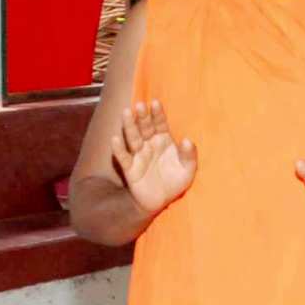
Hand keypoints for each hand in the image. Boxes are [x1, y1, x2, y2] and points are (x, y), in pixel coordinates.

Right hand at [114, 99, 196, 216]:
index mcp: (164, 140)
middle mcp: (150, 145)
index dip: (158, 114)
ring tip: (126, 113)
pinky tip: (115, 139)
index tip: (155, 102)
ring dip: (129, 126)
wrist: (161, 202)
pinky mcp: (130, 169)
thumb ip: (189, 155)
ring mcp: (139, 155)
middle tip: (140, 105)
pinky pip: (123, 157)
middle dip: (142, 116)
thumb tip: (187, 141)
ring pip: (133, 138)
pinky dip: (119, 149)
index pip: (160, 124)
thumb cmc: (174, 182)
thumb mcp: (188, 170)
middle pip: (145, 127)